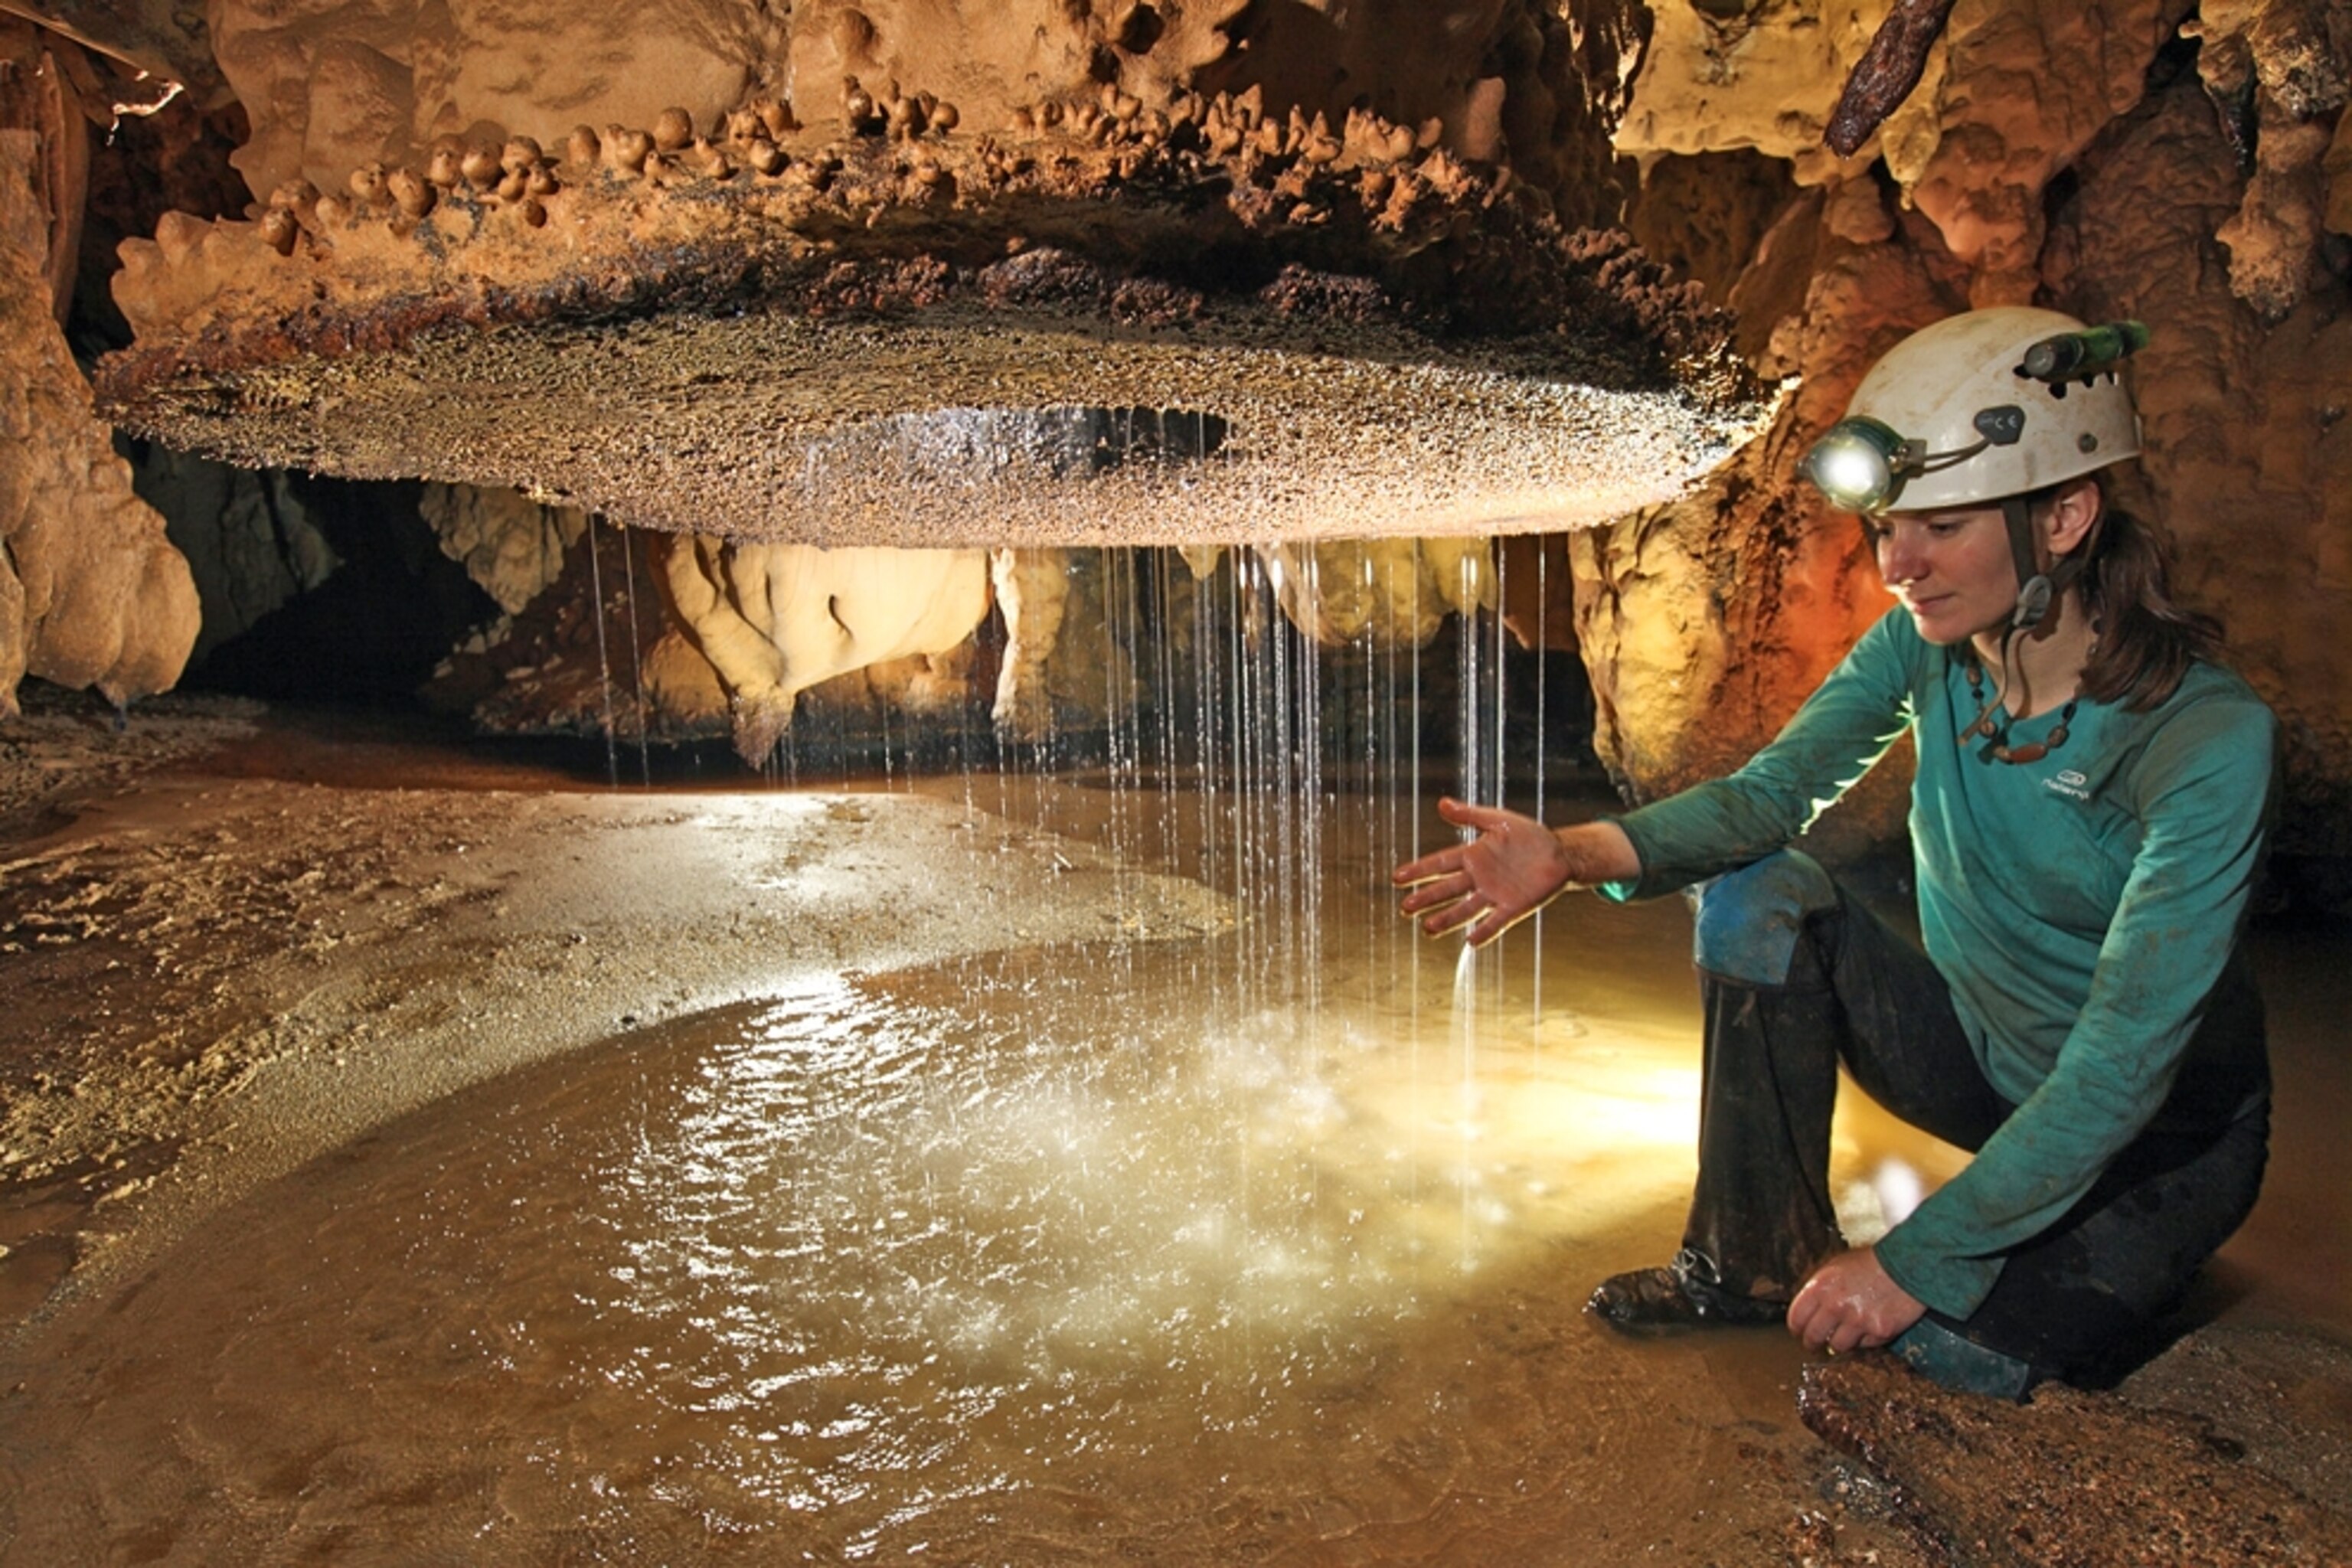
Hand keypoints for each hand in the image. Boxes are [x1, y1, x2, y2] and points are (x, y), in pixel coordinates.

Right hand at [1391, 797, 1573, 946]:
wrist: (1560, 854)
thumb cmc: (1529, 836)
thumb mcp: (1498, 820)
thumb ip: (1470, 815)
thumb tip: (1441, 803)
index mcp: (1473, 856)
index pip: (1440, 864)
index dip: (1419, 871)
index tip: (1397, 878)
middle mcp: (1479, 878)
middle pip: (1448, 890)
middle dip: (1427, 899)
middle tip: (1405, 909)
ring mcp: (1495, 895)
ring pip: (1466, 909)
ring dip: (1448, 919)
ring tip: (1428, 928)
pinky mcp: (1514, 907)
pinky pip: (1496, 922)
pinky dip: (1484, 931)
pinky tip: (1470, 941)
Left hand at [1786, 1248, 1926, 1353]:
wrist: (1906, 1265)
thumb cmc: (1871, 1263)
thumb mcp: (1836, 1267)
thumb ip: (1820, 1289)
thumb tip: (1809, 1310)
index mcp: (1820, 1287)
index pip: (1796, 1318)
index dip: (1797, 1328)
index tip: (1799, 1332)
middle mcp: (1836, 1306)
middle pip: (1813, 1337)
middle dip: (1812, 1343)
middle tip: (1815, 1345)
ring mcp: (1858, 1321)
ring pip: (1838, 1346)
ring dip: (1840, 1343)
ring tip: (1845, 1336)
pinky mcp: (1879, 1332)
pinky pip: (1865, 1346)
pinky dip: (1865, 1340)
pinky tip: (1869, 1327)